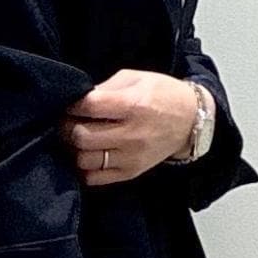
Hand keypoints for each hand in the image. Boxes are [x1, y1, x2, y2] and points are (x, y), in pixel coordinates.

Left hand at [60, 70, 198, 185]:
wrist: (190, 121)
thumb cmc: (162, 95)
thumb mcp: (136, 78)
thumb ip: (106, 88)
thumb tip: (79, 99)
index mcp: (133, 105)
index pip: (89, 107)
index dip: (73, 105)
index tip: (72, 104)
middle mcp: (131, 134)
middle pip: (81, 136)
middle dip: (68, 127)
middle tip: (69, 122)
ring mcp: (131, 157)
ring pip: (84, 159)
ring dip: (75, 149)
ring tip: (79, 139)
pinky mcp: (130, 172)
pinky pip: (95, 178)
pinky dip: (85, 167)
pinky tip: (89, 154)